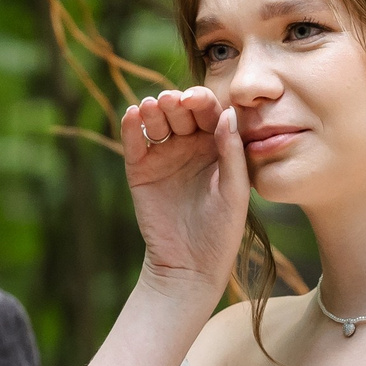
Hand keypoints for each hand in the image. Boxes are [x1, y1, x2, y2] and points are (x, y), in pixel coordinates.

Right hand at [121, 88, 248, 302]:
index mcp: (218, 147)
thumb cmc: (221, 232)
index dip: (201, 100)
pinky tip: (132, 115)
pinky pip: (134, 143)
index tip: (193, 99)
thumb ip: (233, 154)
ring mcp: (164, 156)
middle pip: (181, 112)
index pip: (209, 113)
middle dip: (175, 102)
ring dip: (153, 110)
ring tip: (150, 107)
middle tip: (169, 101)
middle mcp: (190, 146)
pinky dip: (131, 127)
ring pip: (157, 123)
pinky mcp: (141, 170)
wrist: (188, 266)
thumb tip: (229, 113)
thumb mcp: (235, 192)